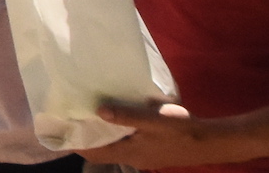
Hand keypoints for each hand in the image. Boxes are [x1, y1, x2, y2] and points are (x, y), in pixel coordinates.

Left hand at [81, 101, 268, 165]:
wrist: (214, 142)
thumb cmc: (183, 132)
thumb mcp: (154, 121)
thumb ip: (127, 115)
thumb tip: (98, 109)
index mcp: (130, 153)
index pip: (92, 151)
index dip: (72, 141)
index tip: (54, 126)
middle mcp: (133, 158)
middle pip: (100, 149)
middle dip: (82, 135)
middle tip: (65, 114)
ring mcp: (144, 155)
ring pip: (112, 145)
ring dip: (98, 132)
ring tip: (83, 112)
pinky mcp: (152, 149)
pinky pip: (125, 142)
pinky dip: (114, 131)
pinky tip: (114, 115)